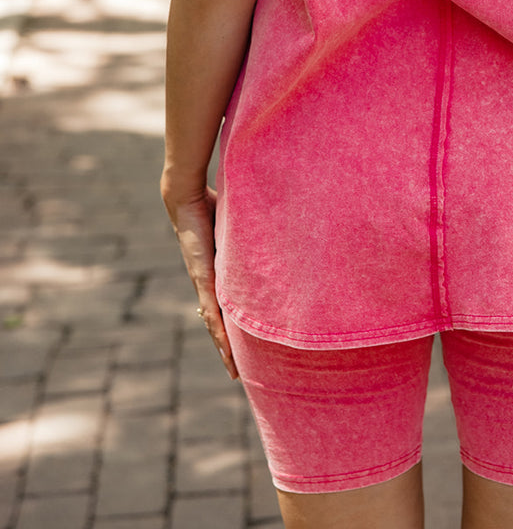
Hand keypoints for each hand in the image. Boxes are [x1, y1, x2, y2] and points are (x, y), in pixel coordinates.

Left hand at [162, 179, 238, 379]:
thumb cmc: (209, 205)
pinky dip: (219, 331)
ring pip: (213, 324)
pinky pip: (212, 311)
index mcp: (214, 274)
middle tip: (235, 371)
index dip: (228, 328)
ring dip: (223, 347)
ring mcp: (203, 283)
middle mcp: (205, 283)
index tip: (237, 347)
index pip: (221, 307)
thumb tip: (269, 226)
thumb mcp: (234, 227)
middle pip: (215, 323)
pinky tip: (225, 349)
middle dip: (225, 347)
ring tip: (232, 370)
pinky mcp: (203, 277)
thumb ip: (246, 234)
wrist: (185, 197)